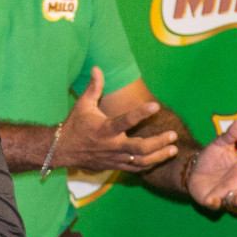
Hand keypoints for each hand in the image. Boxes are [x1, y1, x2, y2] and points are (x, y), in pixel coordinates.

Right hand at [54, 68, 176, 172]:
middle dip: (159, 142)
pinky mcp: (115, 165)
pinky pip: (135, 169)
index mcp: (104, 129)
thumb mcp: (83, 105)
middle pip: (140, 148)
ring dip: (159, 156)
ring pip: (141, 161)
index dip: (141, 113)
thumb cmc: (75, 125)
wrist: (62, 150)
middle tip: (173, 134)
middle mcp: (111, 145)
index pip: (125, 121)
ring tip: (173, 149)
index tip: (156, 105)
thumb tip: (97, 68)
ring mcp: (114, 157)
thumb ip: (94, 87)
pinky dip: (149, 165)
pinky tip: (160, 158)